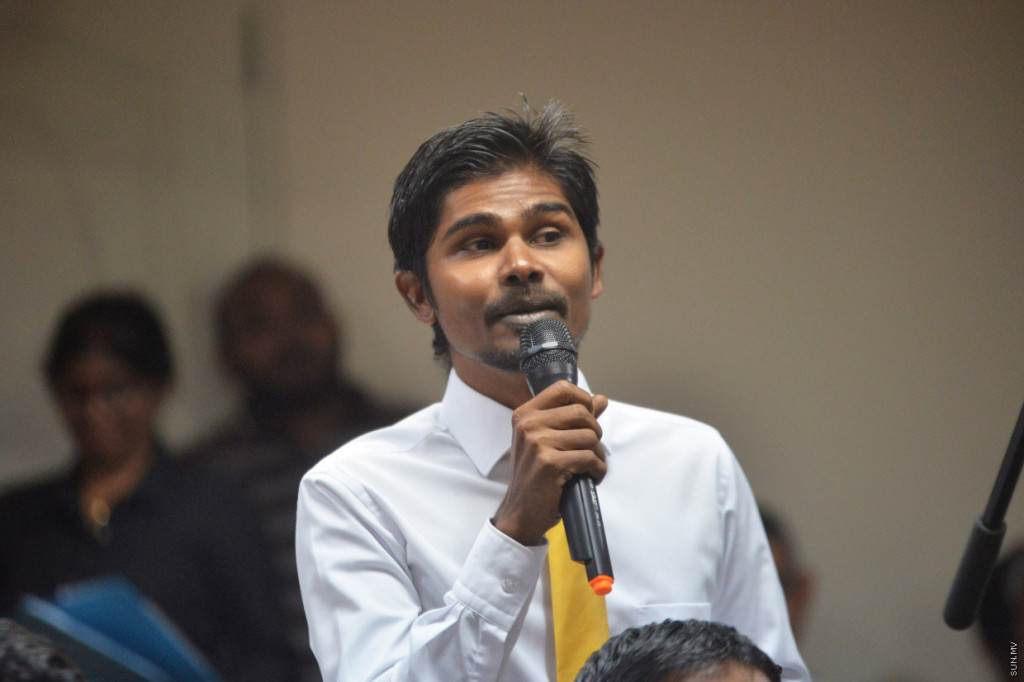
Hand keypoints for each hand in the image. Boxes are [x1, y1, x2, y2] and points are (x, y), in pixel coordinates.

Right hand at [492, 381, 608, 546]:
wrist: (522, 510)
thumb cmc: (536, 475)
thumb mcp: (548, 441)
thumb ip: (573, 418)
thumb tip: (600, 399)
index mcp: (525, 415)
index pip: (562, 388)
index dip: (583, 399)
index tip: (587, 418)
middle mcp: (528, 425)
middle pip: (581, 412)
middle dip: (595, 431)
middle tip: (591, 448)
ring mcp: (537, 443)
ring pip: (589, 436)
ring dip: (598, 454)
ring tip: (590, 465)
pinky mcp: (550, 463)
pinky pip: (589, 457)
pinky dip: (597, 469)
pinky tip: (591, 476)